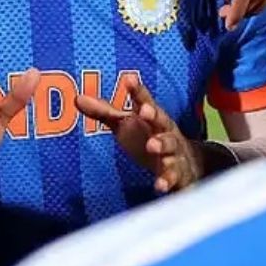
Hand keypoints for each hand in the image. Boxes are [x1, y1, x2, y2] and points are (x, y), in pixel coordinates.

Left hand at [75, 75, 202, 193]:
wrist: (188, 165)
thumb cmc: (150, 138)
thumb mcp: (127, 124)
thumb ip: (104, 112)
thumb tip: (77, 98)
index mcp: (152, 118)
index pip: (144, 102)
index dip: (137, 91)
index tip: (129, 79)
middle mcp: (165, 132)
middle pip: (161, 121)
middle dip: (154, 115)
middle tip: (145, 111)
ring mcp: (174, 153)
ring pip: (170, 147)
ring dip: (162, 145)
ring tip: (152, 146)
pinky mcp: (178, 174)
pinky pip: (173, 177)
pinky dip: (167, 181)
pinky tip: (159, 185)